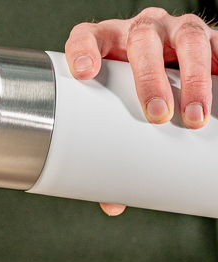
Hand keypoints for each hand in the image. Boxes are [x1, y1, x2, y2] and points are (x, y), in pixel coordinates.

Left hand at [65, 7, 217, 215]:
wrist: (166, 68)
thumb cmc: (130, 95)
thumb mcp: (118, 116)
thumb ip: (112, 152)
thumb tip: (113, 204)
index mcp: (107, 45)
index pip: (87, 36)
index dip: (83, 49)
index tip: (84, 72)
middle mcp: (141, 31)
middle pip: (142, 41)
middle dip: (149, 78)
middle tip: (157, 115)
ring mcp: (175, 31)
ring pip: (187, 40)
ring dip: (192, 78)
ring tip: (195, 116)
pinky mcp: (206, 37)